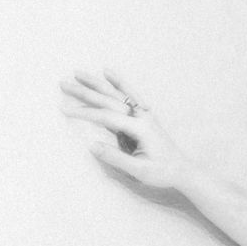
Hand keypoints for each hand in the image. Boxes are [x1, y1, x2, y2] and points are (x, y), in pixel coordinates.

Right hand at [59, 70, 191, 191]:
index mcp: (140, 128)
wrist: (183, 171)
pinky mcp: (145, 116)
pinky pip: (130, 95)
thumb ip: (116, 158)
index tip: (65, 109)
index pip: (107, 117)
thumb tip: (92, 145)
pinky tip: (108, 72)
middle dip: (85, 92)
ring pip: (117, 94)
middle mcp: (142, 116)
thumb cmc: (162, 173)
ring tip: (78, 72)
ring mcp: (145, 114)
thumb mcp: (139, 171)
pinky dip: (119, 83)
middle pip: (109, 100)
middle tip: (63, 84)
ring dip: (97, 83)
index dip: (85, 113)